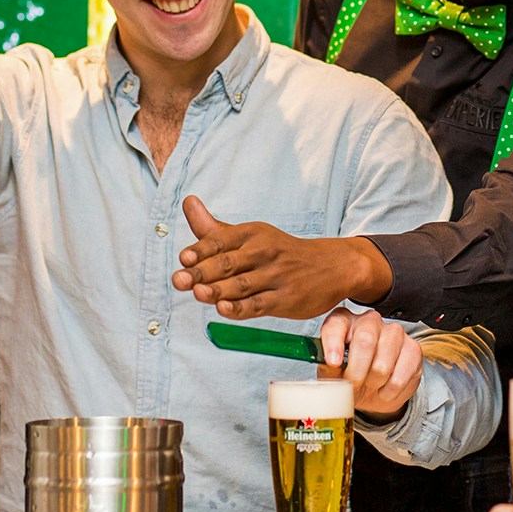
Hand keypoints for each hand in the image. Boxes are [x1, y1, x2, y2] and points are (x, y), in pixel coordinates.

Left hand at [172, 195, 392, 319]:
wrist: (332, 266)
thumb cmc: (281, 252)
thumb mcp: (250, 235)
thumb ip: (213, 228)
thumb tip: (187, 202)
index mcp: (252, 234)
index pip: (221, 240)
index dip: (200, 250)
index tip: (183, 259)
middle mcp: (263, 252)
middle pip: (228, 263)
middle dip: (202, 272)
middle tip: (179, 280)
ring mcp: (275, 276)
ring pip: (242, 284)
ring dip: (219, 290)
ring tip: (198, 294)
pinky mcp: (285, 299)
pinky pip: (259, 304)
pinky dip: (241, 308)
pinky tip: (225, 309)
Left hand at [317, 307, 421, 422]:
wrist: (373, 391)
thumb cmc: (350, 376)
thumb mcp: (332, 375)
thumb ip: (328, 368)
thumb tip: (330, 365)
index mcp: (344, 322)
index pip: (337, 324)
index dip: (333, 344)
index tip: (333, 364)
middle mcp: (370, 321)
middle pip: (365, 341)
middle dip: (356, 372)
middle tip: (353, 385)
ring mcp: (394, 332)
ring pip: (383, 363)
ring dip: (374, 383)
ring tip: (370, 386)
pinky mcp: (413, 349)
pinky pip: (400, 375)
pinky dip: (389, 390)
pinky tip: (384, 389)